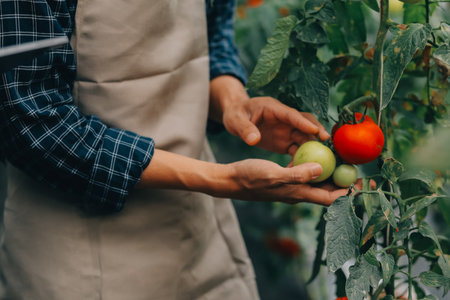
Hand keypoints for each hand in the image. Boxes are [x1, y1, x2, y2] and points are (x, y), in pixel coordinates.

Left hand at [223, 96, 328, 155]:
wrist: (236, 117)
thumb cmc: (236, 114)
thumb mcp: (236, 120)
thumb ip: (245, 129)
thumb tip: (254, 140)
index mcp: (274, 109)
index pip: (292, 115)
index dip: (303, 122)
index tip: (315, 130)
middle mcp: (285, 119)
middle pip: (305, 124)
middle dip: (317, 132)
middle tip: (327, 142)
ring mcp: (287, 130)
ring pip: (305, 138)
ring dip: (313, 148)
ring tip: (320, 159)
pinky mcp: (286, 141)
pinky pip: (297, 150)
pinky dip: (302, 159)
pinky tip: (303, 170)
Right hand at [226, 159, 365, 205]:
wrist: (231, 180)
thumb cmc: (249, 177)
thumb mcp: (273, 174)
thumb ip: (297, 174)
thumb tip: (322, 170)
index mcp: (298, 193)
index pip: (331, 197)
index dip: (350, 193)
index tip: (366, 184)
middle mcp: (298, 192)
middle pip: (328, 191)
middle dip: (345, 184)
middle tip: (360, 171)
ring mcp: (291, 186)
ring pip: (318, 182)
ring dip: (332, 174)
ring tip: (344, 161)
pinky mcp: (285, 179)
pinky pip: (306, 174)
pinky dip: (316, 166)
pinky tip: (318, 156)